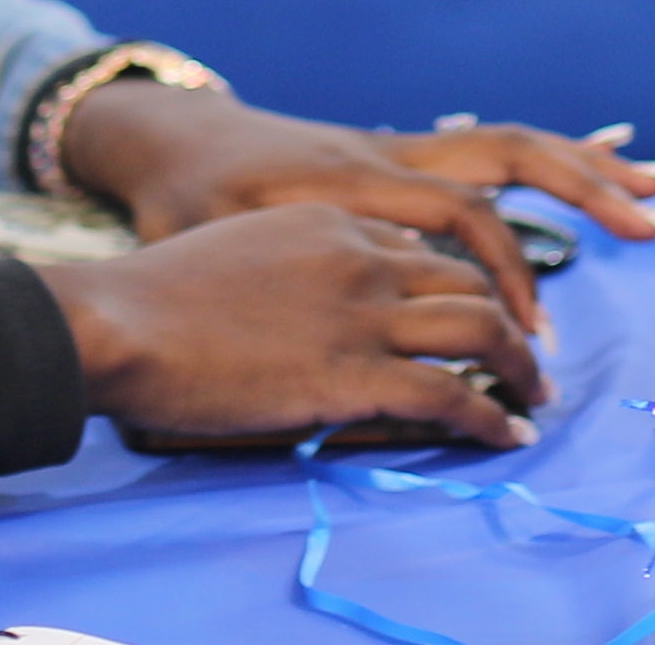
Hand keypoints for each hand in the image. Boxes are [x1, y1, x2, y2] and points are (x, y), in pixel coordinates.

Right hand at [42, 203, 546, 452]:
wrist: (119, 319)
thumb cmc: (152, 298)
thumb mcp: (236, 249)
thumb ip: (288, 268)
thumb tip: (307, 315)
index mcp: (329, 219)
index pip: (421, 244)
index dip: (457, 281)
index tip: (472, 313)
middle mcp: (360, 256)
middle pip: (467, 277)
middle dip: (508, 317)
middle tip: (525, 356)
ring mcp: (361, 313)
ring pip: (478, 328)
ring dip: (518, 365)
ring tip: (535, 395)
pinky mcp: (352, 374)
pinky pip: (449, 394)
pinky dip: (490, 416)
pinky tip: (507, 435)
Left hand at [56, 80, 654, 336]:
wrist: (168, 140)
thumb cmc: (184, 206)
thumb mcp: (212, 238)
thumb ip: (272, 269)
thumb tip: (339, 311)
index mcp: (353, 177)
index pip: (460, 214)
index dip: (505, 275)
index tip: (529, 343)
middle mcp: (391, 153)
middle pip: (510, 153)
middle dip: (589, 187)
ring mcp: (401, 148)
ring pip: (509, 145)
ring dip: (587, 166)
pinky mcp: (400, 157)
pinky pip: (487, 149)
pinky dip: (549, 155)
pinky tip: (603, 153)